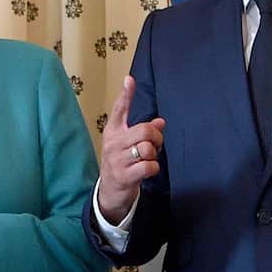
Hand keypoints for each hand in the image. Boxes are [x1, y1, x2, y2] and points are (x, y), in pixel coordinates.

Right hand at [97, 76, 165, 223]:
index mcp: (113, 132)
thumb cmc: (122, 163)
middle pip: (144, 130)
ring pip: (147, 148)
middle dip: (156, 137)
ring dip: (154, 155)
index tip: (130, 80)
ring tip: (149, 159)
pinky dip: (153, 168)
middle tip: (156, 145)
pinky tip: (147, 171)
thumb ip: (143, 132)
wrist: (110, 192)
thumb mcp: (128, 145)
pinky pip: (149, 166)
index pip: (120, 110)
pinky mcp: (124, 176)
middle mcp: (113, 144)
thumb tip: (161, 121)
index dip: (126, 95)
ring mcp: (117, 160)